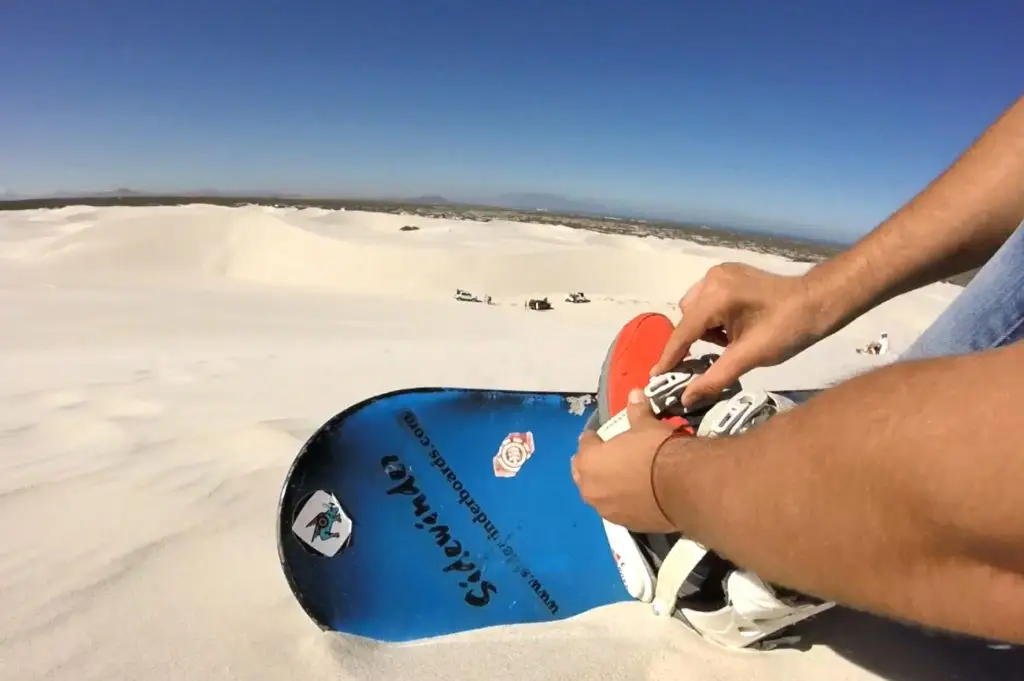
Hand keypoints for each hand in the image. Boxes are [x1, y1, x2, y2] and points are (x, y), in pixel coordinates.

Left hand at [571, 388, 683, 531]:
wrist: (682, 487)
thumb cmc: (656, 451)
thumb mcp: (646, 426)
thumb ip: (636, 411)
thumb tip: (634, 393)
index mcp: (589, 461)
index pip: (585, 444)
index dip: (594, 438)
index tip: (601, 435)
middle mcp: (591, 488)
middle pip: (583, 473)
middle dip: (591, 464)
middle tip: (605, 456)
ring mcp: (607, 510)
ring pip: (598, 495)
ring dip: (604, 485)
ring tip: (620, 477)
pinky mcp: (625, 525)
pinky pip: (617, 509)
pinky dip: (622, 501)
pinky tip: (635, 495)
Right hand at [652, 263, 825, 406]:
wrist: (819, 301)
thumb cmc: (788, 329)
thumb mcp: (750, 357)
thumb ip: (714, 377)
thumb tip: (686, 398)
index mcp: (715, 296)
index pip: (683, 332)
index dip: (669, 358)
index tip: (655, 378)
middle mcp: (711, 279)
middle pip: (687, 319)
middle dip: (697, 340)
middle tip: (720, 355)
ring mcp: (720, 273)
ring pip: (696, 309)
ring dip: (706, 329)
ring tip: (731, 340)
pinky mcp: (729, 274)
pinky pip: (708, 300)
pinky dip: (714, 317)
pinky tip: (734, 326)